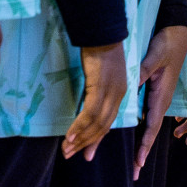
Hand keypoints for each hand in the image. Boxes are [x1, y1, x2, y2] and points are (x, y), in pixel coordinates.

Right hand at [64, 42, 127, 159]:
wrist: (102, 32)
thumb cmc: (99, 49)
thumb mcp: (100, 74)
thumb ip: (96, 89)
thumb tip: (87, 100)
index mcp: (120, 91)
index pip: (109, 121)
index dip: (96, 138)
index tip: (86, 151)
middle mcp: (118, 94)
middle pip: (103, 126)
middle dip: (86, 143)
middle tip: (70, 155)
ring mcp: (111, 91)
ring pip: (96, 123)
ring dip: (80, 138)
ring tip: (66, 150)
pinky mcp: (101, 87)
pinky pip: (89, 113)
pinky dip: (79, 127)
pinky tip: (69, 136)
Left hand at [134, 25, 186, 178]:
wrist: (178, 30)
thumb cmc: (167, 42)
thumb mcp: (154, 55)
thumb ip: (143, 71)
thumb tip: (131, 87)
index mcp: (162, 94)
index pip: (152, 125)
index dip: (145, 144)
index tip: (139, 162)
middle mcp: (162, 99)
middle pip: (151, 130)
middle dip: (143, 150)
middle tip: (136, 172)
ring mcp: (160, 95)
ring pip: (150, 124)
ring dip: (142, 142)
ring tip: (136, 161)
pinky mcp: (156, 90)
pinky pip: (149, 114)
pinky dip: (142, 129)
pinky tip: (137, 136)